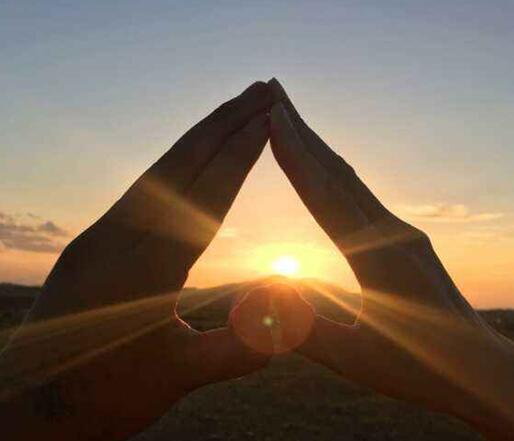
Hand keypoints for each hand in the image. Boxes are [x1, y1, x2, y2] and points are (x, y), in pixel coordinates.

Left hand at [1, 81, 272, 439]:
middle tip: (262, 88)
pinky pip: (142, 187)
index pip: (203, 196)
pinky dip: (175, 162)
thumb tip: (294, 318)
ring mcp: (100, 234)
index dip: (239, 155)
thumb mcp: (177, 378)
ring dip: (199, 135)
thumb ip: (238, 349)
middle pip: (179, 164)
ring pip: (158, 170)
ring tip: (234, 110)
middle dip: (224, 121)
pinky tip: (190, 157)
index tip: (268, 119)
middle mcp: (118, 237)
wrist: (28, 408)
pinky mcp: (93, 240)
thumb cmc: (102, 398)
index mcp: (143, 268)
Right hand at [268, 79, 513, 438]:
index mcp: (378, 258)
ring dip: (317, 144)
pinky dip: (332, 170)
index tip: (272, 120)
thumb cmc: (420, 370)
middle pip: (339, 171)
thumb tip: (262, 298)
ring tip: (289, 116)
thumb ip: (306, 331)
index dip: (297, 157)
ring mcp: (400, 231)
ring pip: (350, 177)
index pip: (327, 197)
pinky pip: (359, 193)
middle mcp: (392, 232)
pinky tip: (320, 165)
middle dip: (304, 129)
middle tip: (274, 90)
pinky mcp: (403, 237)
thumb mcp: (356, 359)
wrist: (478, 369)